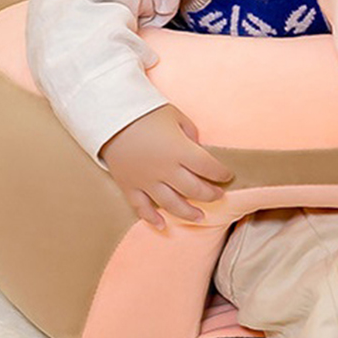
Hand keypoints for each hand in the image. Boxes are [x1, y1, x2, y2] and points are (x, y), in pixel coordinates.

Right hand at [99, 105, 233, 228]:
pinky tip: (162, 226)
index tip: (227, 176)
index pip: (208, 167)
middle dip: (210, 194)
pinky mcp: (129, 185)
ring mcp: (146, 181)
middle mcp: (165, 170)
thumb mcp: (176, 117)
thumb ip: (191, 134)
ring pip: (171, 204)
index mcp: (180, 151)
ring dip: (188, 212)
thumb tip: (197, 149)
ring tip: (200, 217)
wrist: (110, 116)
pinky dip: (151, 219)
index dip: (221, 173)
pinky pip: (141, 207)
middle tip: (218, 196)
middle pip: (194, 189)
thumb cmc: (146, 112)